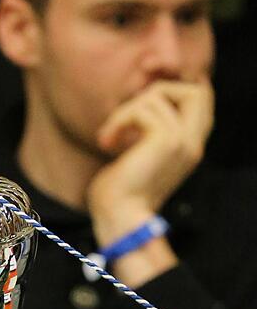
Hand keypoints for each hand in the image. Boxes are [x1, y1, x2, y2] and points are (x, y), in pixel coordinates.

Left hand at [87, 79, 213, 286]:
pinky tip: (106, 143)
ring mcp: (183, 142)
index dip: (174, 92)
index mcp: (189, 147)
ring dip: (124, 111)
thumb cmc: (119, 192)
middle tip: (130, 117)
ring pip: (157, 96)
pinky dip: (118, 121)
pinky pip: (141, 109)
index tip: (140, 107)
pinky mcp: (165, 141)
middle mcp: (193, 143)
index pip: (202, 101)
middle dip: (157, 92)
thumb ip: (148, 131)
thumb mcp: (139, 155)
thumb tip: (142, 100)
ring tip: (110, 137)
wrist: (119, 217)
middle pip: (196, 91)